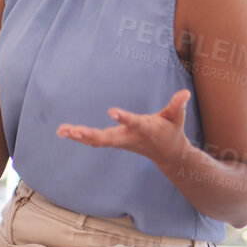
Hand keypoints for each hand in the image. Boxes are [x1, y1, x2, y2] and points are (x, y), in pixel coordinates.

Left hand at [56, 89, 192, 168]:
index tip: (111, 111)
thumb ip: (178, 105)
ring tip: (62, 130)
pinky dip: (78, 136)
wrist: (169, 154)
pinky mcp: (113, 141)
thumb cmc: (172, 131)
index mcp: (145, 129)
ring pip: (96, 141)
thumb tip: (185, 93)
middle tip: (73, 131)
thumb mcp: (177, 117)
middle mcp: (129, 137)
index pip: (133, 123)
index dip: (124, 118)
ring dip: (79, 136)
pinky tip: (63, 131)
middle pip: (107, 138)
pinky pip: (94, 140)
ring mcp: (120, 141)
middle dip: (90, 135)